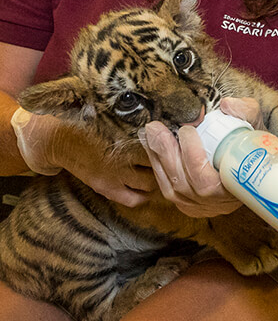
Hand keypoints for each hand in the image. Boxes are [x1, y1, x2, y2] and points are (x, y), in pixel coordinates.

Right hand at [11, 107, 155, 206]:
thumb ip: (140, 126)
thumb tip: (166, 128)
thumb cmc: (92, 125)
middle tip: (167, 161)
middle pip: (158, 165)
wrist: (61, 139)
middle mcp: (122, 157)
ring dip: (156, 179)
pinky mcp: (105, 188)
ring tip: (156, 172)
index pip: (159, 145)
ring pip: (149, 184)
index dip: (168, 145)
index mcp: (127, 136)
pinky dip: (142, 195)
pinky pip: (133, 199)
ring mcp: (114, 176)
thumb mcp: (118, 120)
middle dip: (165, 164)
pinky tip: (144, 188)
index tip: (172, 145)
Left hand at [139, 97, 262, 217]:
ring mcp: (200, 207)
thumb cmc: (254, 148)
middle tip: (156, 129)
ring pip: (171, 188)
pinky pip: (167, 189)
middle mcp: (215, 203)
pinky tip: (153, 148)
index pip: (205, 181)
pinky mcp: (188, 205)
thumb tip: (227, 104)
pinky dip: (158, 167)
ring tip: (151, 134)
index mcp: (235, 188)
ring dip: (158, 159)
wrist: (255, 168)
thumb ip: (246, 112)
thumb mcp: (256, 126)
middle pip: (182, 184)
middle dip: (166, 154)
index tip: (187, 130)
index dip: (192, 157)